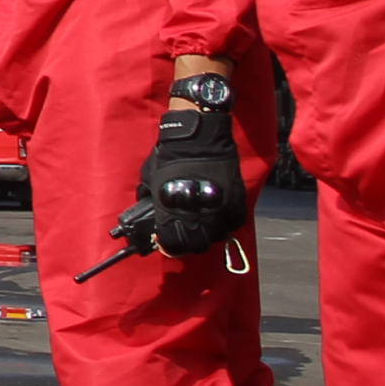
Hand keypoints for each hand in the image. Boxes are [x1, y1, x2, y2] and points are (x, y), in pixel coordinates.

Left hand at [134, 106, 245, 255]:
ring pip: (217, 238)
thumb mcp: (149, 180)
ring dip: (209, 234)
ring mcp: (219, 211)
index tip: (167, 241)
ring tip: (203, 223)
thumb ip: (149, 200)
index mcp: (172, 213)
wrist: (197, 138)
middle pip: (196, 247)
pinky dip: (225, 223)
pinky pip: (233, 224)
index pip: (172, 245)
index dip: (168, 246)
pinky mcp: (236, 203)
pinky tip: (217, 215)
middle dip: (189, 243)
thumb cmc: (169, 157)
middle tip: (186, 234)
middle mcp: (196, 217)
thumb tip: (148, 214)